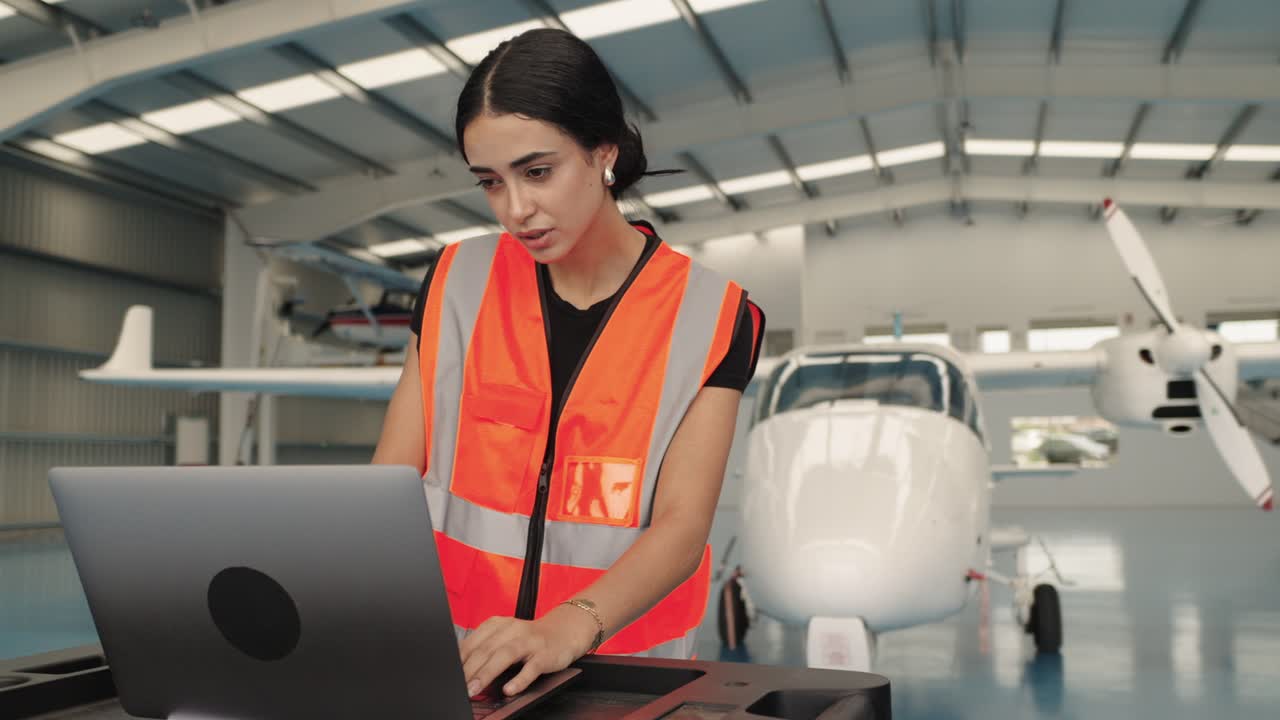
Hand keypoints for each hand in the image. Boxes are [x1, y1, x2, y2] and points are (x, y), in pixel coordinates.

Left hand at [459, 604, 597, 696]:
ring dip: (487, 673)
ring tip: (474, 689)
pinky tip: (509, 689)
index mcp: (498, 625)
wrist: (565, 631)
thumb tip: (463, 672)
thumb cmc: (529, 639)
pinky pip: (532, 667)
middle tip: (460, 688)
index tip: (450, 677)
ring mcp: (530, 641)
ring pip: (505, 655)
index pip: (473, 643)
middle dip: (469, 671)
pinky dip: (520, 679)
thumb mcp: (505, 638)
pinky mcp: (545, 654)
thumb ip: (486, 650)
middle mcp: (512, 630)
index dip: (459, 661)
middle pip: (485, 649)